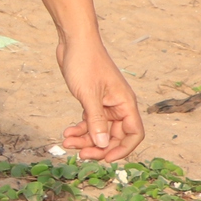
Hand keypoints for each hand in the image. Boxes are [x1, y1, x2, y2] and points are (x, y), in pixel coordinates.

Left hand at [56, 36, 143, 162]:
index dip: (123, 149)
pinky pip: (90, 122)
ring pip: (99, 131)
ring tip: (66, 142)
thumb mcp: (88, 95)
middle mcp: (118, 105)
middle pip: (115, 136)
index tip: (105, 159)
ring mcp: (105, 104)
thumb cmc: (85, 63)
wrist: (74, 42)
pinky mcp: (92, 101)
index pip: (134, 133)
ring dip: (85, 139)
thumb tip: (103, 144)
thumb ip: (96, 121)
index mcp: (125, 103)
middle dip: (98, 147)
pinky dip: (80, 129)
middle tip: (79, 154)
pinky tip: (67, 132)